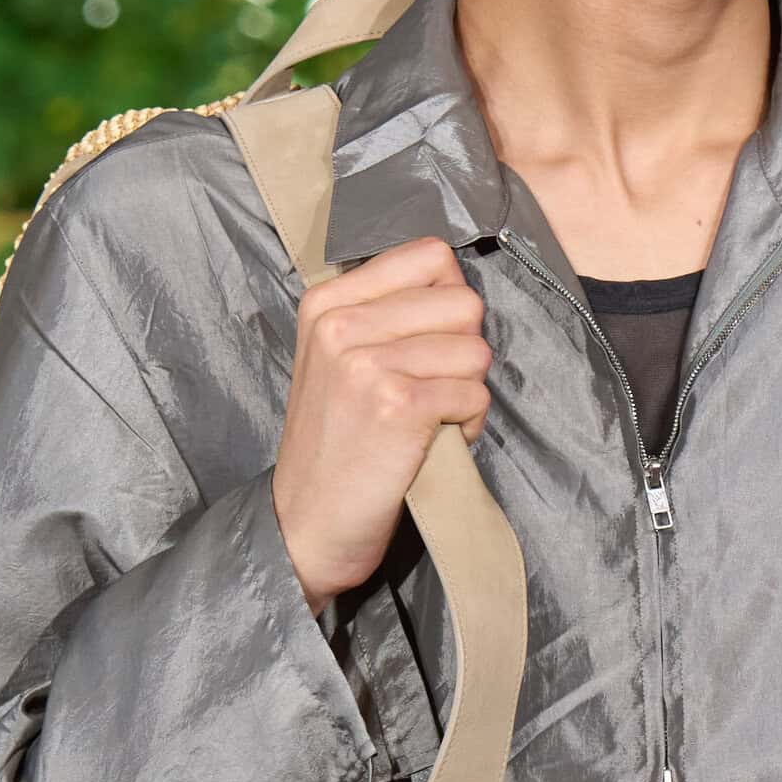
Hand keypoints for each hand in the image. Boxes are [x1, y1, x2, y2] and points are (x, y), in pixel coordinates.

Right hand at [272, 233, 493, 614]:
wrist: (306, 524)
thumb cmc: (332, 447)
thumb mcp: (334, 360)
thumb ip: (381, 315)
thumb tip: (455, 288)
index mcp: (327, 301)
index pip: (429, 256)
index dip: (450, 303)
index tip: (430, 343)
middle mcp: (342, 324)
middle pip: (463, 302)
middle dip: (465, 350)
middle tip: (435, 389)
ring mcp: (367, 363)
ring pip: (475, 351)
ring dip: (468, 391)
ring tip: (432, 419)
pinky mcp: (397, 406)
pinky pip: (473, 394)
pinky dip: (468, 424)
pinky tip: (435, 442)